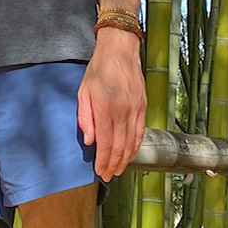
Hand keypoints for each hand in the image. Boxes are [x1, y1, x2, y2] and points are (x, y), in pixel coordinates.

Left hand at [77, 32, 146, 181]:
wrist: (120, 51)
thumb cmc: (98, 70)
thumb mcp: (83, 92)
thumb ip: (85, 118)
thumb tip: (89, 141)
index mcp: (106, 108)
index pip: (106, 143)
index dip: (103, 160)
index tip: (100, 172)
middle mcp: (123, 111)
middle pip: (120, 146)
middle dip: (114, 164)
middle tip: (108, 176)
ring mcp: (136, 109)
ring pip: (132, 142)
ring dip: (125, 159)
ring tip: (118, 169)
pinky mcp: (143, 107)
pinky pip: (141, 132)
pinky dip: (135, 146)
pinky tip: (130, 154)